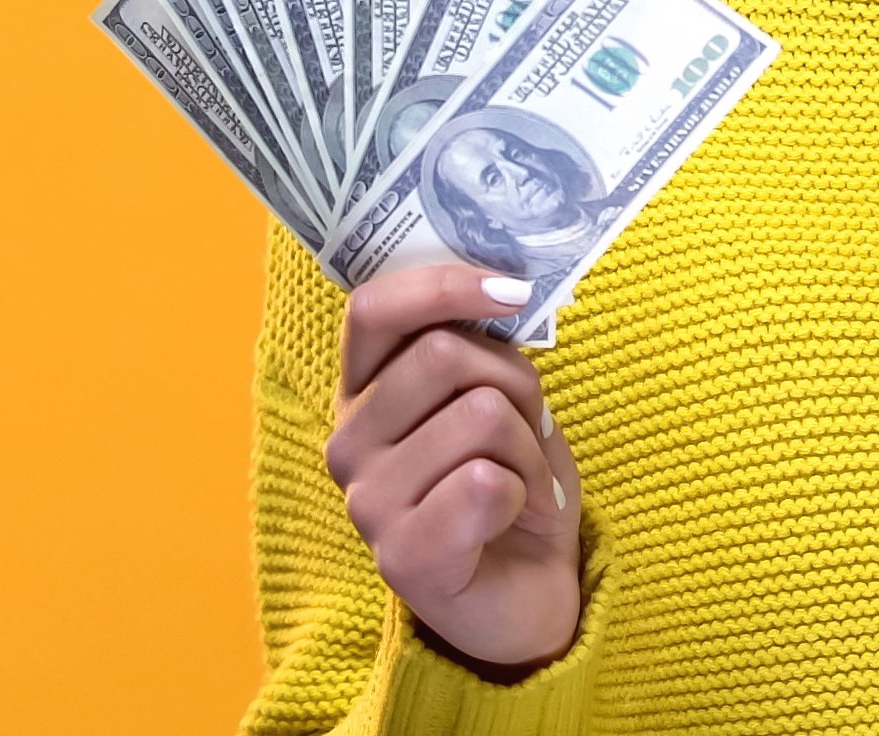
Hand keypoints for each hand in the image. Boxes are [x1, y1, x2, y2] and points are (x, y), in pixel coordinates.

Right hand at [324, 266, 583, 671]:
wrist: (529, 592)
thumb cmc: (511, 485)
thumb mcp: (501, 398)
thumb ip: (480, 348)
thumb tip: (502, 285)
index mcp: (364, 392)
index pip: (374, 309)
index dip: (444, 284)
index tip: (512, 289)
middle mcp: (349, 442)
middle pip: (443, 354)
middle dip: (515, 382)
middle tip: (530, 428)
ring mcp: (366, 502)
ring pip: (479, 414)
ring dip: (529, 446)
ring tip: (524, 482)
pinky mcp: (400, 557)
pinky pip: (486, 482)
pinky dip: (526, 493)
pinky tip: (512, 518)